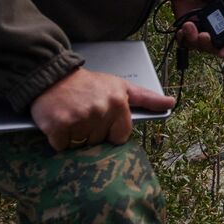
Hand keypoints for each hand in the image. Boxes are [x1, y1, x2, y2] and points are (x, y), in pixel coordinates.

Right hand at [30, 66, 175, 151]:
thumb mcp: (120, 86)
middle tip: (84, 114)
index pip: (120, 137)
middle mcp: (101, 110)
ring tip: (72, 117)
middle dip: (91, 133)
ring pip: (81, 146)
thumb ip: (146, 97)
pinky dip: (59, 139)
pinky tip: (59, 122)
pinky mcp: (58, 126)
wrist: (53, 77)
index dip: (110, 131)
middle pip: (99, 142)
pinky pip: (62, 146)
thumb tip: (171, 103)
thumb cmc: (88, 84)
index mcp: (119, 102)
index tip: (102, 119)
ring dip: (75, 136)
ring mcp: (79, 119)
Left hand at [168, 0, 223, 57]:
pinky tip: (183, 28)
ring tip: (188, 25)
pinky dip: (183, 38)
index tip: (222, 52)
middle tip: (203, 35)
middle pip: (212, 47)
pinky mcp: (185, 27)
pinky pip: (184, 41)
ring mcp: (199, 28)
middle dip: (207, 45)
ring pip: (197, 45)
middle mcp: (213, 27)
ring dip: (193, 39)